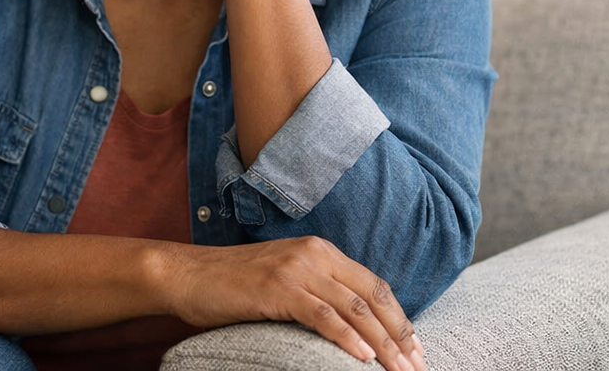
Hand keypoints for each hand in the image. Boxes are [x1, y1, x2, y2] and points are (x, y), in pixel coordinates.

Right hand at [161, 235, 427, 369]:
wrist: (191, 275)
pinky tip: (363, 358)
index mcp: (319, 250)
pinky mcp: (278, 288)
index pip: (373, 284)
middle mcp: (313, 253)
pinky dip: (347, 338)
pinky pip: (322, 315)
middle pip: (371, 295)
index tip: (416, 349)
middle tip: (417, 367)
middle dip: (399, 334)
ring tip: (399, 370)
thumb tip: (357, 325)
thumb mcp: (286, 278)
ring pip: (353, 307)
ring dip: (382, 343)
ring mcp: (296, 269)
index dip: (399, 318)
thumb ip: (319, 290)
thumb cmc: (236, 283)